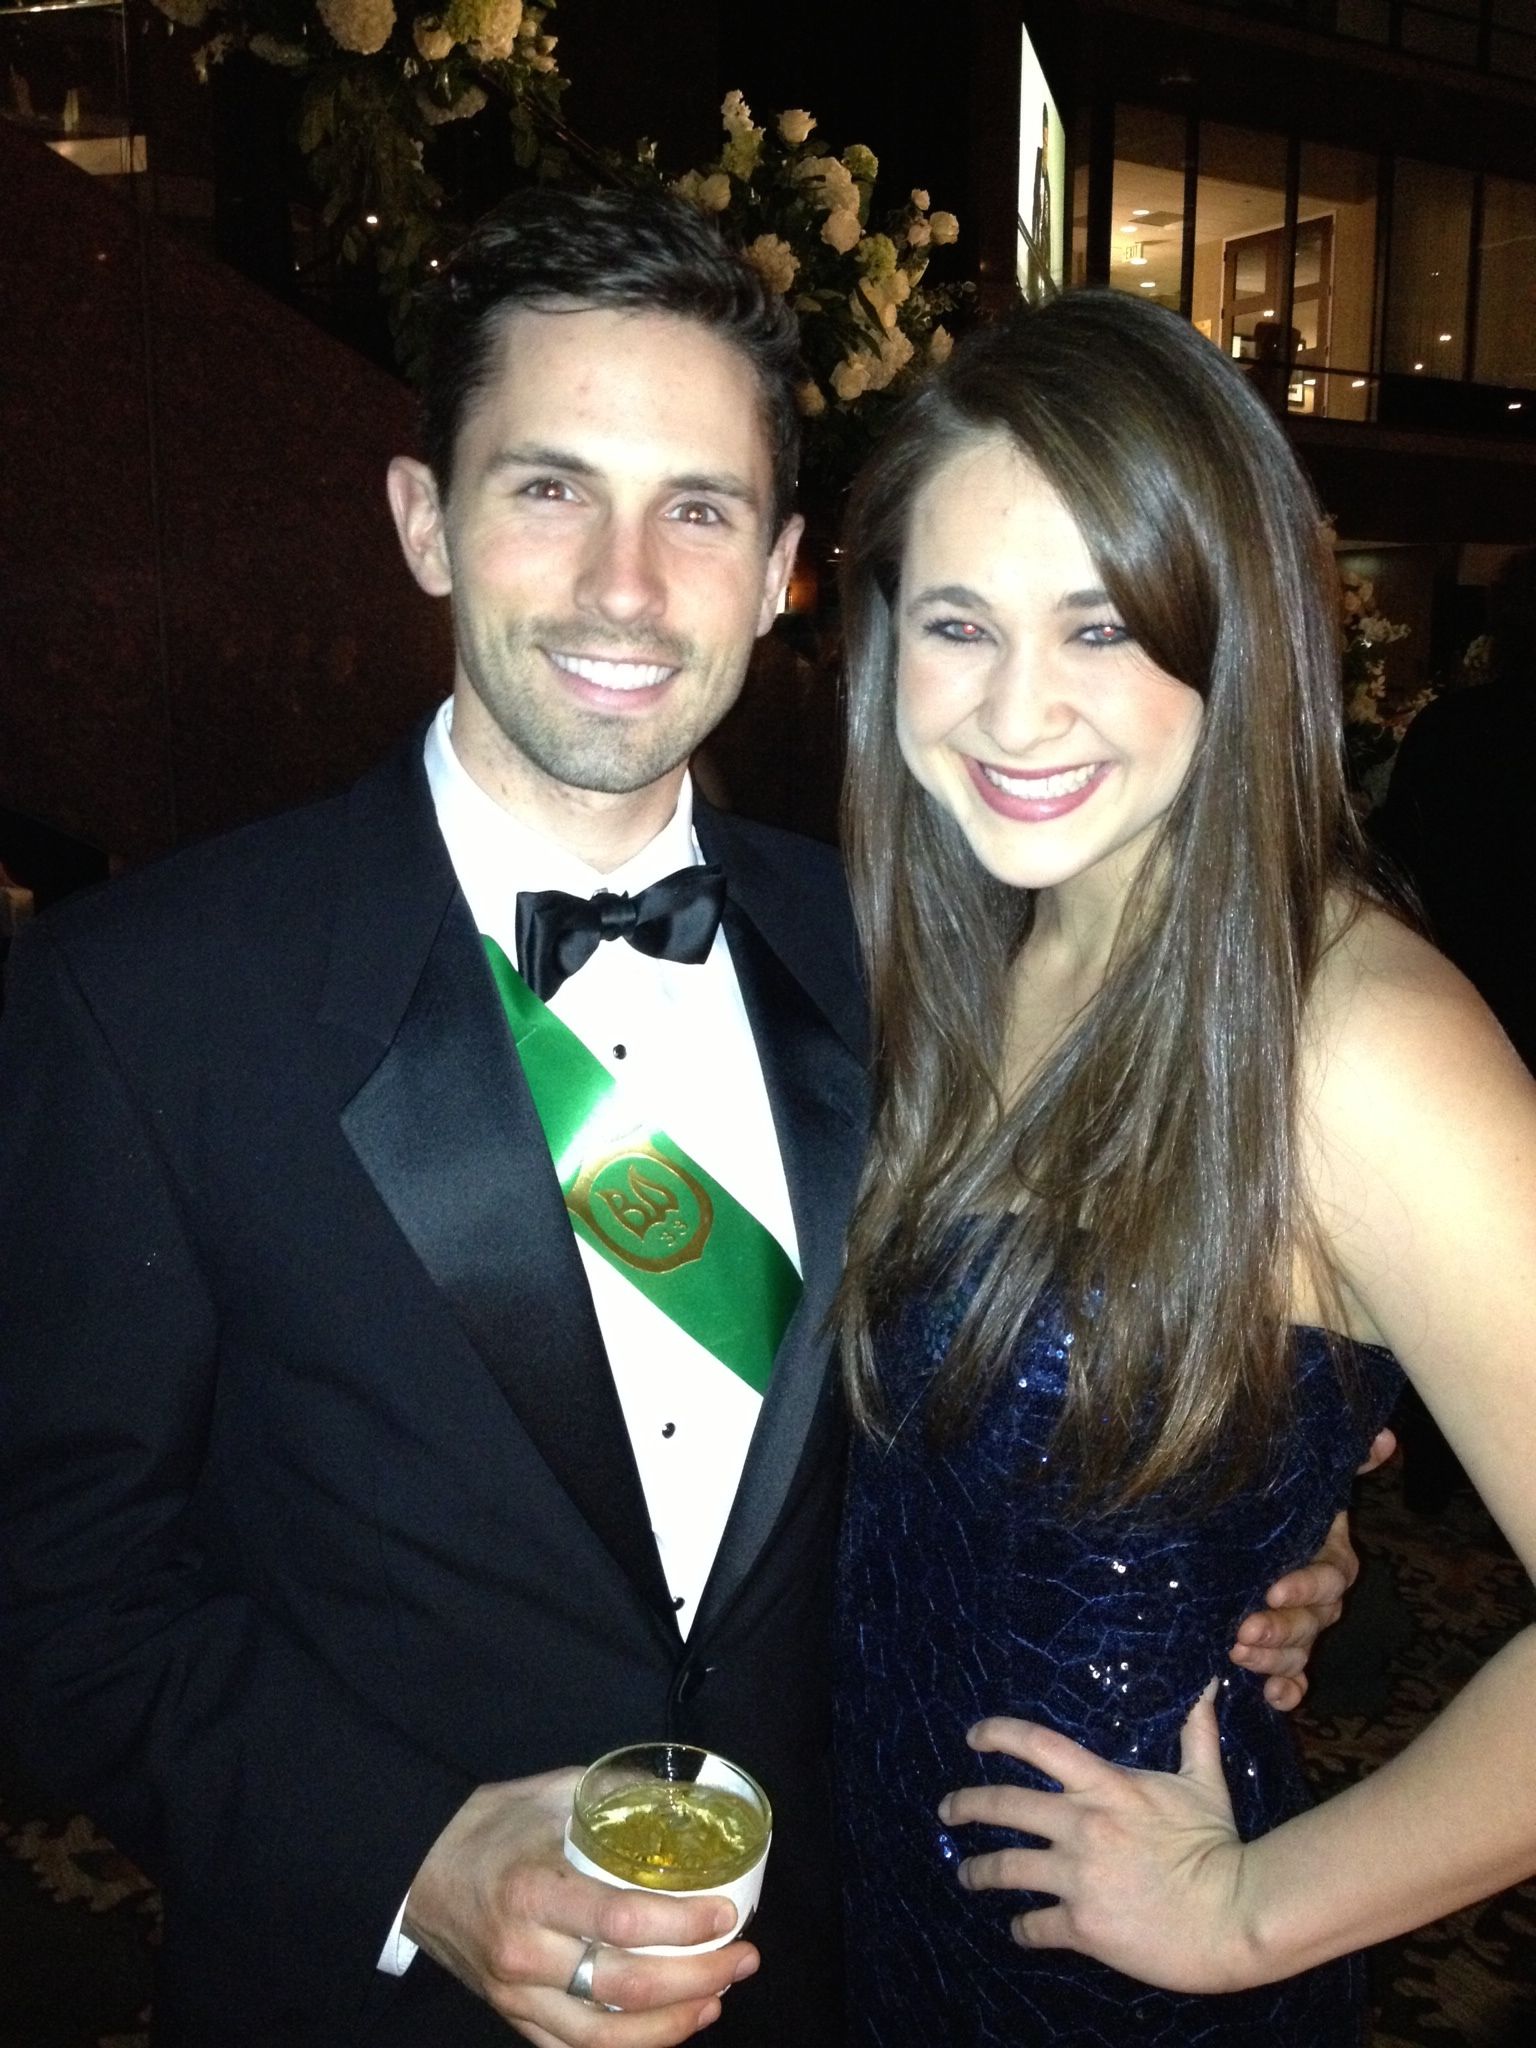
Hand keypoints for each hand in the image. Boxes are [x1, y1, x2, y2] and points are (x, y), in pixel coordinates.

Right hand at [403, 1772, 757, 2045]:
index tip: (728, 1914)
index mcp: (535, 1891)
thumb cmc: (492, 1825)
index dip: (684, 1925)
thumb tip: (688, 1798)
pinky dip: (633, 2046)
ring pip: (606, 2036)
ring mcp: (517, 1997)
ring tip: (719, 1998)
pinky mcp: (514, 2020)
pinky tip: (672, 2026)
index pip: (621, 1921)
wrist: (419, 1867)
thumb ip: (618, 1796)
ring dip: (675, 2024)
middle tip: (743, 1957)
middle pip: (625, 1987)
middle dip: (698, 1978)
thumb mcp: (553, 1793)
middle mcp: (525, 1954)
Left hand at [938, 1690, 1258, 1993]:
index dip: (997, 1734)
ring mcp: (1077, 1877)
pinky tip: (1018, 1928)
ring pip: (1004, 1868)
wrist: (1235, 1915)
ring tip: (966, 1874)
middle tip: (947, 1811)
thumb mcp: (1204, 1782)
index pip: (1036, 1745)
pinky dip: (1021, 1928)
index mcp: (1105, 1785)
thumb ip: (1195, 1732)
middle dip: (965, 1805)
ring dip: (978, 1871)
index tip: (972, 1737)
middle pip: (1002, 1805)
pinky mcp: (1083, 1926)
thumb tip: (1206, 1682)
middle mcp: (1081, 1825)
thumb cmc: (1220, 1845)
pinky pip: (1034, 1926)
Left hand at [1226, 1425, 1390, 1712]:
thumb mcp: (1306, 1480)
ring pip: (1299, 1653)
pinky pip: (1294, 1680)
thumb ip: (1344, 1459)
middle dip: (1279, 1628)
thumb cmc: (1276, 1502)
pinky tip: (1272, 1700)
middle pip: (1312, 1622)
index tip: (1271, 1588)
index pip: (1329, 1577)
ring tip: (1236, 1652)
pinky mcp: (1281, 1655)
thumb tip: (1385, 1435)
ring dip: (1273, 1660)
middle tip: (1242, 1629)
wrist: (1240, 1527)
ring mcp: (1302, 1629)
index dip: (1304, 1586)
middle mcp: (1320, 1599)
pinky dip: (1286, 1692)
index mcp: (1329, 1558)